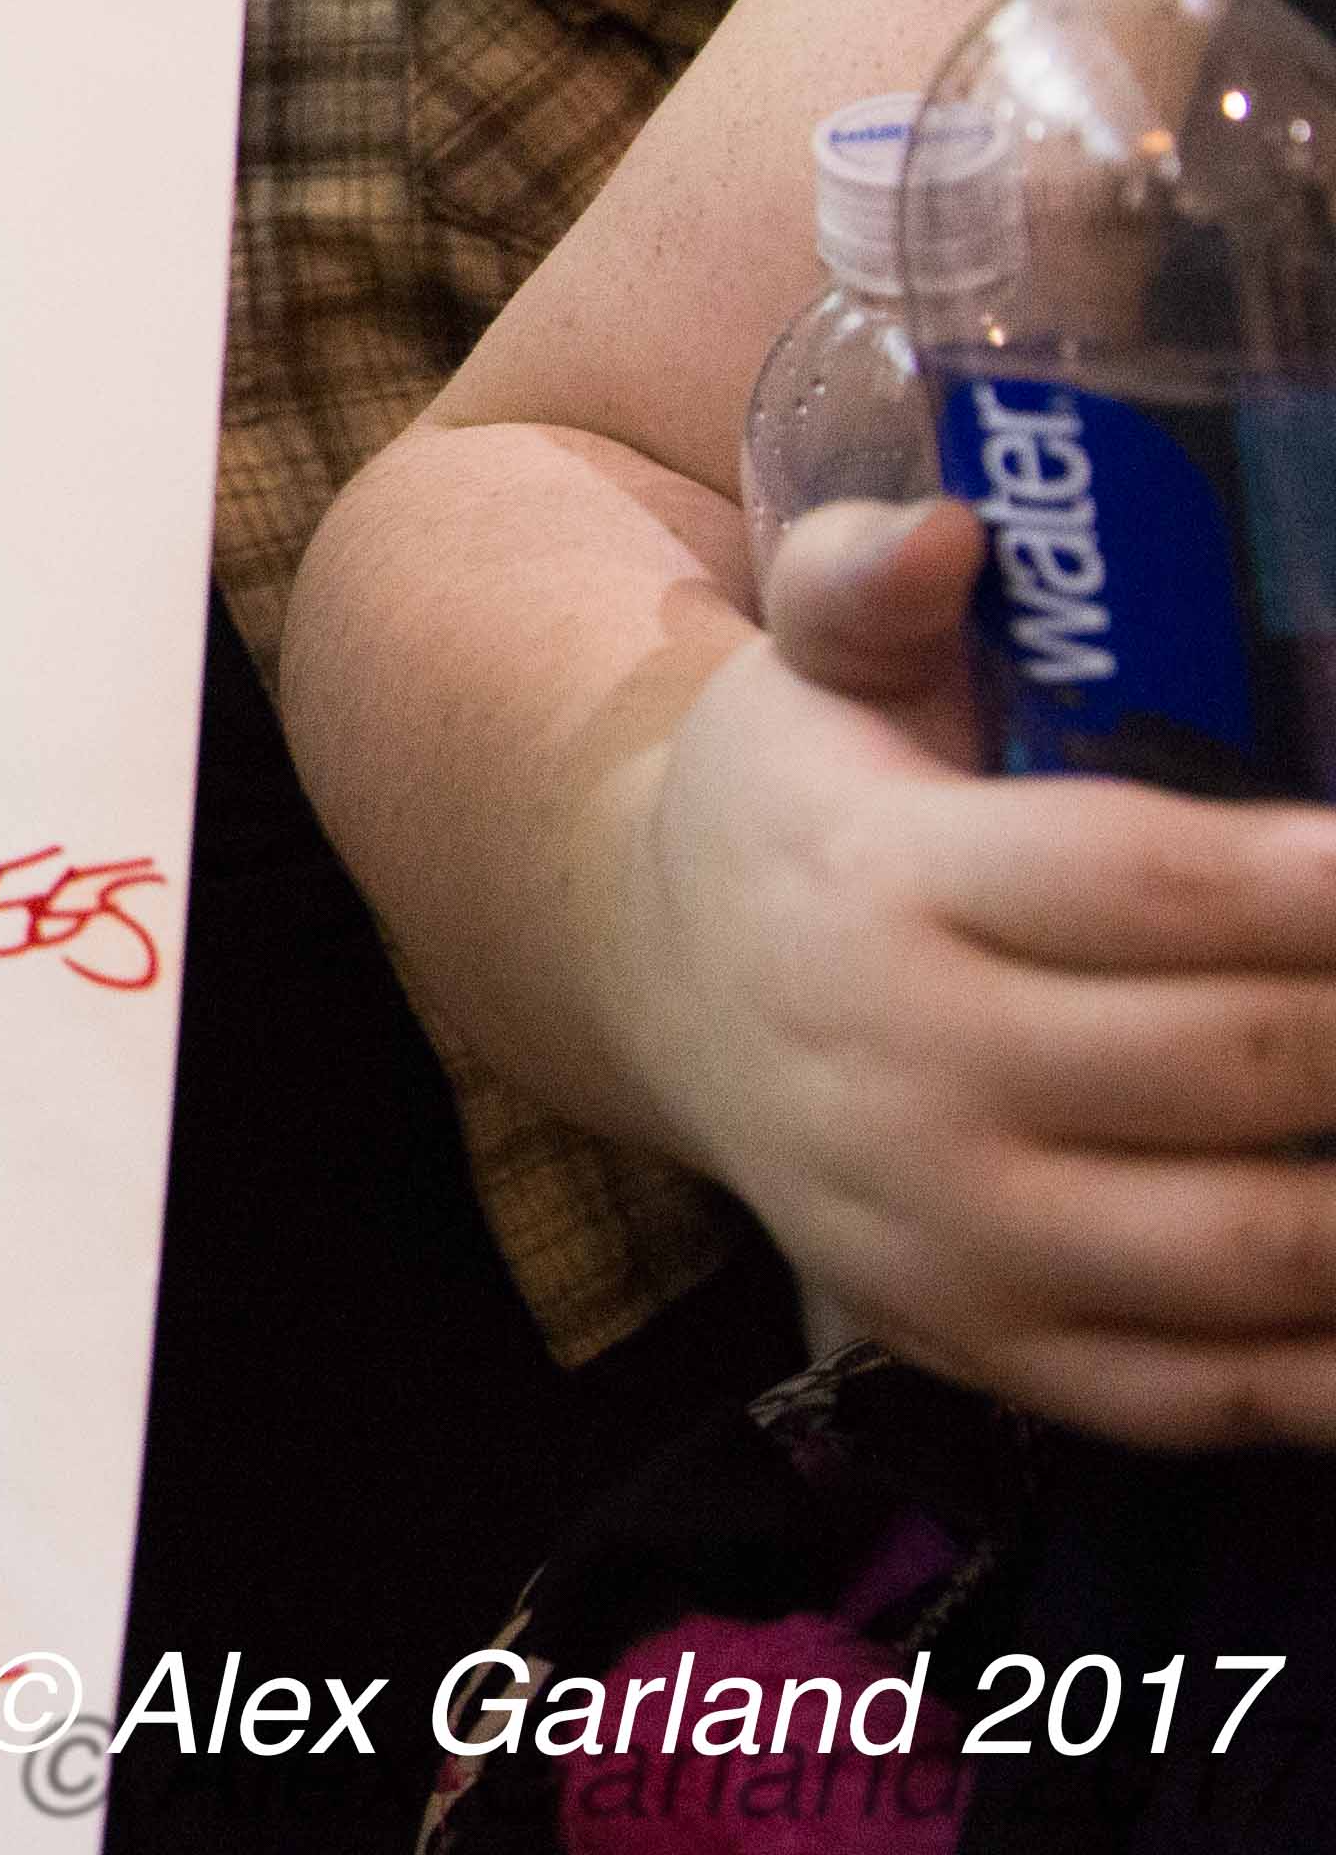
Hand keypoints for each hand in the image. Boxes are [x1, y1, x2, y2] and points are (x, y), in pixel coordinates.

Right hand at [612, 494, 1335, 1445]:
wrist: (655, 988)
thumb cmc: (801, 807)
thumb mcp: (807, 672)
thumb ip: (868, 582)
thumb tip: (956, 531)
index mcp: (879, 884)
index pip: (1152, 888)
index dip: (1326, 887)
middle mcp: (903, 1071)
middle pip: (1237, 1064)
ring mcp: (943, 1233)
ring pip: (1250, 1248)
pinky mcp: (980, 1350)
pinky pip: (1208, 1392)